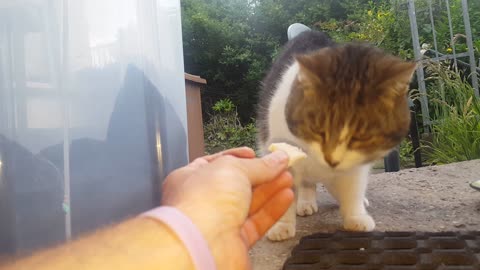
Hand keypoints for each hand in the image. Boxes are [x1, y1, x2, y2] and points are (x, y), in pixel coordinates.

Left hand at [161, 147, 293, 269]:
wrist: (203, 245)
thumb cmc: (200, 204)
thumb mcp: (233, 169)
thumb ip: (259, 165)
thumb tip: (277, 159)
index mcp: (190, 178)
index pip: (217, 163)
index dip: (238, 156)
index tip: (256, 154)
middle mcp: (202, 201)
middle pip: (236, 184)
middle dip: (259, 174)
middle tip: (279, 166)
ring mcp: (218, 223)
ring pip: (248, 204)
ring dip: (269, 190)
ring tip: (287, 178)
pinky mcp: (234, 242)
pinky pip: (256, 223)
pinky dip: (272, 210)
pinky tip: (285, 197)